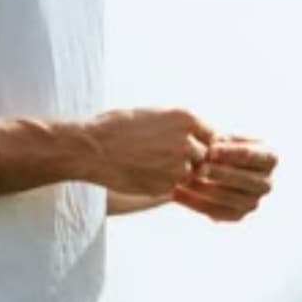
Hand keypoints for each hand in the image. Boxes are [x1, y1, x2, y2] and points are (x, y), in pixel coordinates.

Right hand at [81, 108, 212, 195]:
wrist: (91, 149)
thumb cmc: (116, 127)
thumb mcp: (153, 115)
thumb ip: (178, 126)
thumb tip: (194, 136)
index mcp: (185, 118)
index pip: (210, 134)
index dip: (200, 141)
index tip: (188, 145)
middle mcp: (187, 142)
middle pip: (204, 155)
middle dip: (192, 158)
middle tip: (168, 158)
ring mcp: (178, 166)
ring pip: (191, 173)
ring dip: (179, 173)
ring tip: (153, 166)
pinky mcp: (166, 186)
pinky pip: (174, 187)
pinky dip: (164, 184)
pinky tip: (144, 175)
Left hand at [172, 135, 277, 222]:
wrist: (212, 168)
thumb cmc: (219, 147)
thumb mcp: (222, 139)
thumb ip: (218, 142)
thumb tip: (209, 149)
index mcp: (269, 158)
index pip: (251, 155)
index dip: (230, 153)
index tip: (210, 150)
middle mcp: (266, 182)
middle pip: (243, 179)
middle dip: (219, 173)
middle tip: (199, 168)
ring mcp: (254, 201)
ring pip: (228, 196)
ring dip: (204, 188)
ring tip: (183, 179)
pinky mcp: (237, 215)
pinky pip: (215, 211)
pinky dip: (194, 202)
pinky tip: (177, 193)